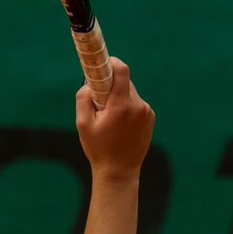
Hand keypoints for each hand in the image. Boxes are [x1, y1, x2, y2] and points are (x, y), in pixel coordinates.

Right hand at [75, 57, 154, 181]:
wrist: (119, 171)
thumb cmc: (98, 148)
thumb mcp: (83, 124)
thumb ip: (83, 98)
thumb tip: (89, 83)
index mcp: (121, 106)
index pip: (121, 71)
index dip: (111, 62)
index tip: (101, 62)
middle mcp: (138, 106)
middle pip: (123, 81)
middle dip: (109, 85)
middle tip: (97, 99)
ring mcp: (147, 112)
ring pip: (129, 92)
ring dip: (117, 97)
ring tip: (108, 118)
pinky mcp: (150, 118)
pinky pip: (135, 103)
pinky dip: (125, 106)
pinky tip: (118, 124)